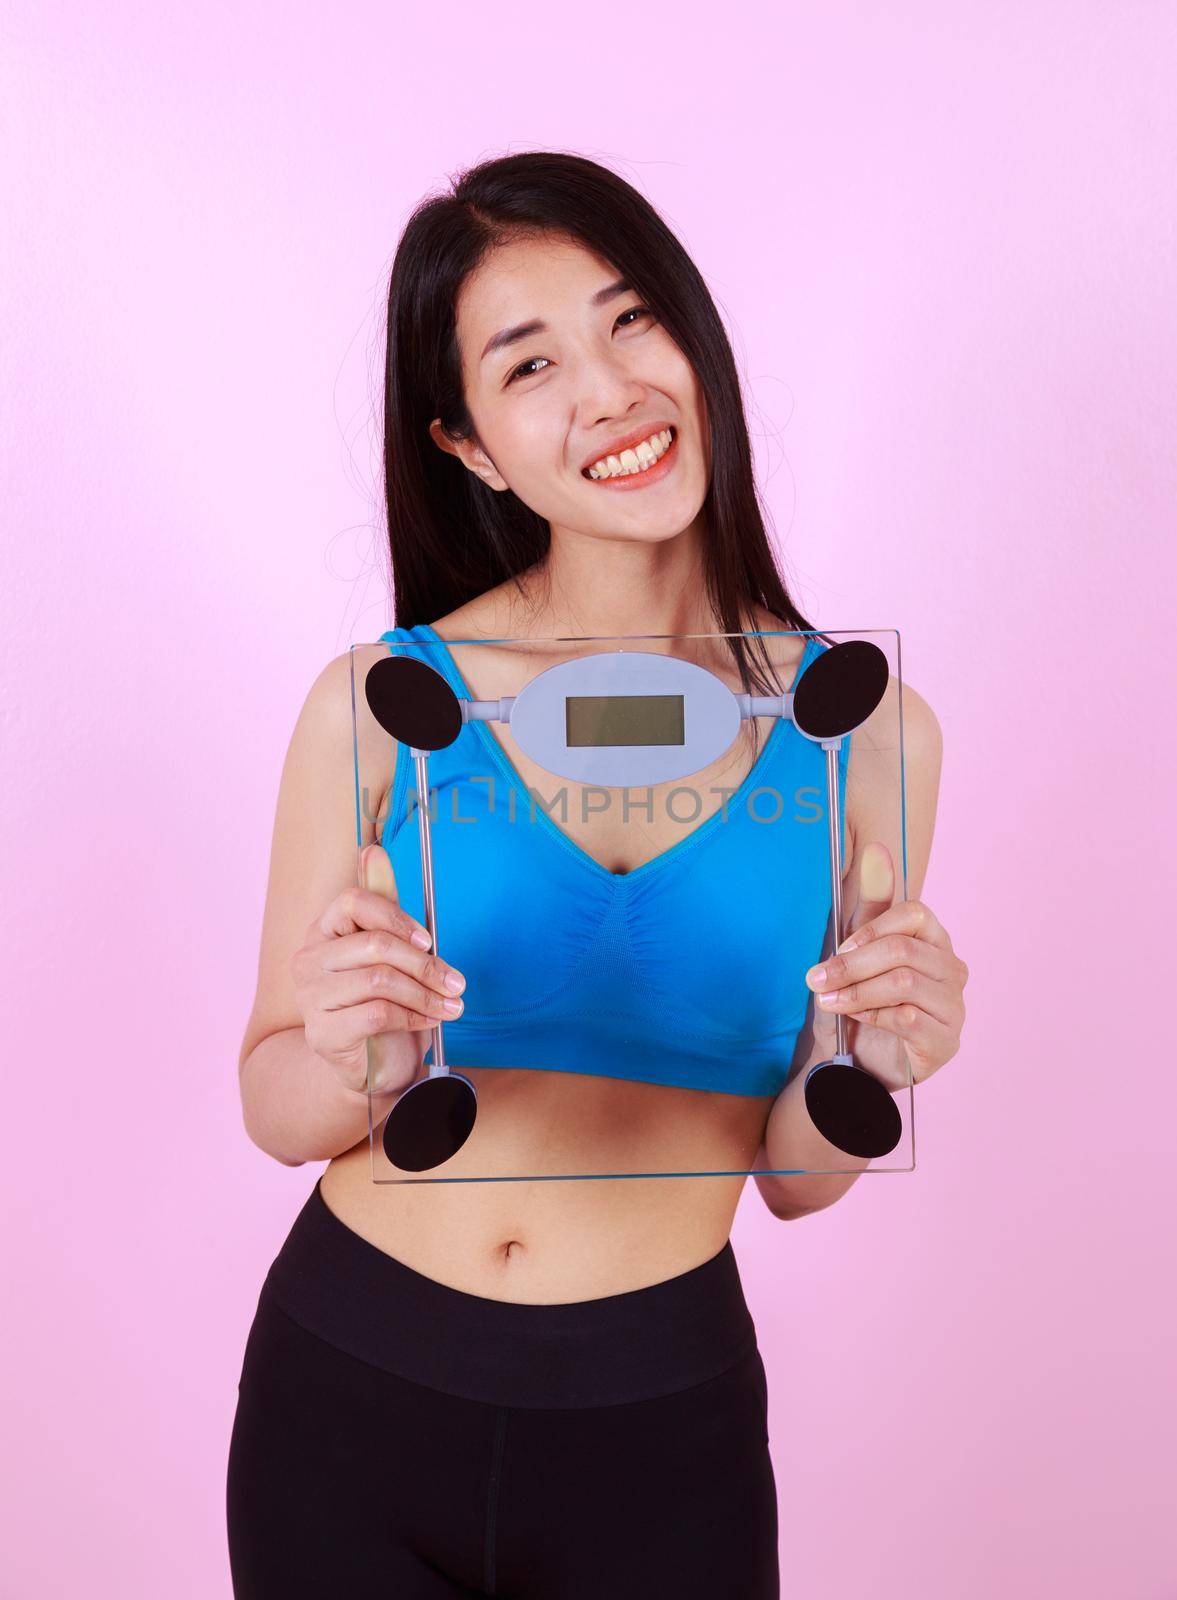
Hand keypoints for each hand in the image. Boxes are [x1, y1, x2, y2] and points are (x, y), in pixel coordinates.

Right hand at [289, 843, 466, 1095]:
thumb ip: (384, 906)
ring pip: (380, 981)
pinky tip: (429, 1022)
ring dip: (426, 994)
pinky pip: (377, 1014)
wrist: (371, 1063)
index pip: (354, 901)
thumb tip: (373, 851)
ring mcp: (310, 997)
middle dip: (425, 964)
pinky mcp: (322, 1033)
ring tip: (450, 1006)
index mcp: (324, 930)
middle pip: (374, 944)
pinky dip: (413, 1017)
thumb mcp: (389, 952)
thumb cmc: (382, 1001)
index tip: (428, 940)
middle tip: (456, 982)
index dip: (397, 917)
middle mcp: (308, 959)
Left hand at [804, 841, 967, 1088]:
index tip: (838, 947)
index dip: (871, 929)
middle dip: (851, 965)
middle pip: (903, 950)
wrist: (853, 1058)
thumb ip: (870, 903)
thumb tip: (878, 849)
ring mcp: (954, 1006)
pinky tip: (857, 1020)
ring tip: (830, 1001)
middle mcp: (952, 969)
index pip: (915, 913)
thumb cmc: (858, 999)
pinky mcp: (946, 1040)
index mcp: (934, 939)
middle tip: (817, 980)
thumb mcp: (855, 948)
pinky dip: (872, 1016)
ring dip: (856, 992)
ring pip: (903, 984)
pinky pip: (908, 1019)